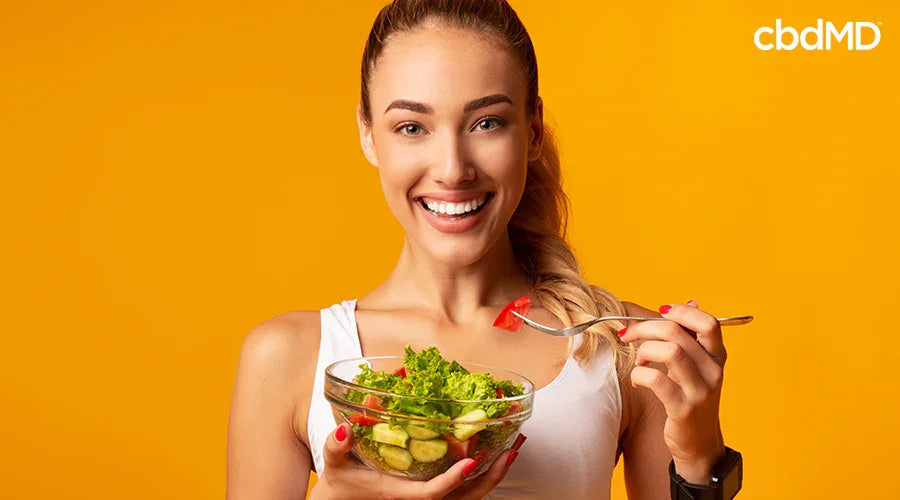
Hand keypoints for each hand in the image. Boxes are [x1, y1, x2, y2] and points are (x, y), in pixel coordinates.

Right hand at [309, 422, 524, 499]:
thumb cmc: (341, 483)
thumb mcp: (335, 463)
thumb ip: (336, 446)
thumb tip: (344, 428)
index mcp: (401, 495)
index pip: (433, 494)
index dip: (452, 481)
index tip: (471, 463)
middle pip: (466, 499)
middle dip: (493, 476)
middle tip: (514, 448)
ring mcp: (431, 498)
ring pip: (471, 495)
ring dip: (495, 473)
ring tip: (514, 446)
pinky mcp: (434, 494)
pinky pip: (466, 490)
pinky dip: (485, 473)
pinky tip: (495, 452)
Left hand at [618, 300, 727, 483]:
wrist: (699, 443)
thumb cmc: (691, 397)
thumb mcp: (695, 365)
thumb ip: (691, 337)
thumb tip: (689, 303)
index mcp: (717, 356)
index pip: (709, 322)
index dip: (681, 312)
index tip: (660, 312)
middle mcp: (713, 371)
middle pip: (678, 333)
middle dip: (645, 328)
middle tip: (628, 334)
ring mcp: (700, 391)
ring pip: (670, 352)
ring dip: (643, 351)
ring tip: (638, 362)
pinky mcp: (683, 409)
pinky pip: (657, 381)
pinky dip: (640, 375)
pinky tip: (638, 381)